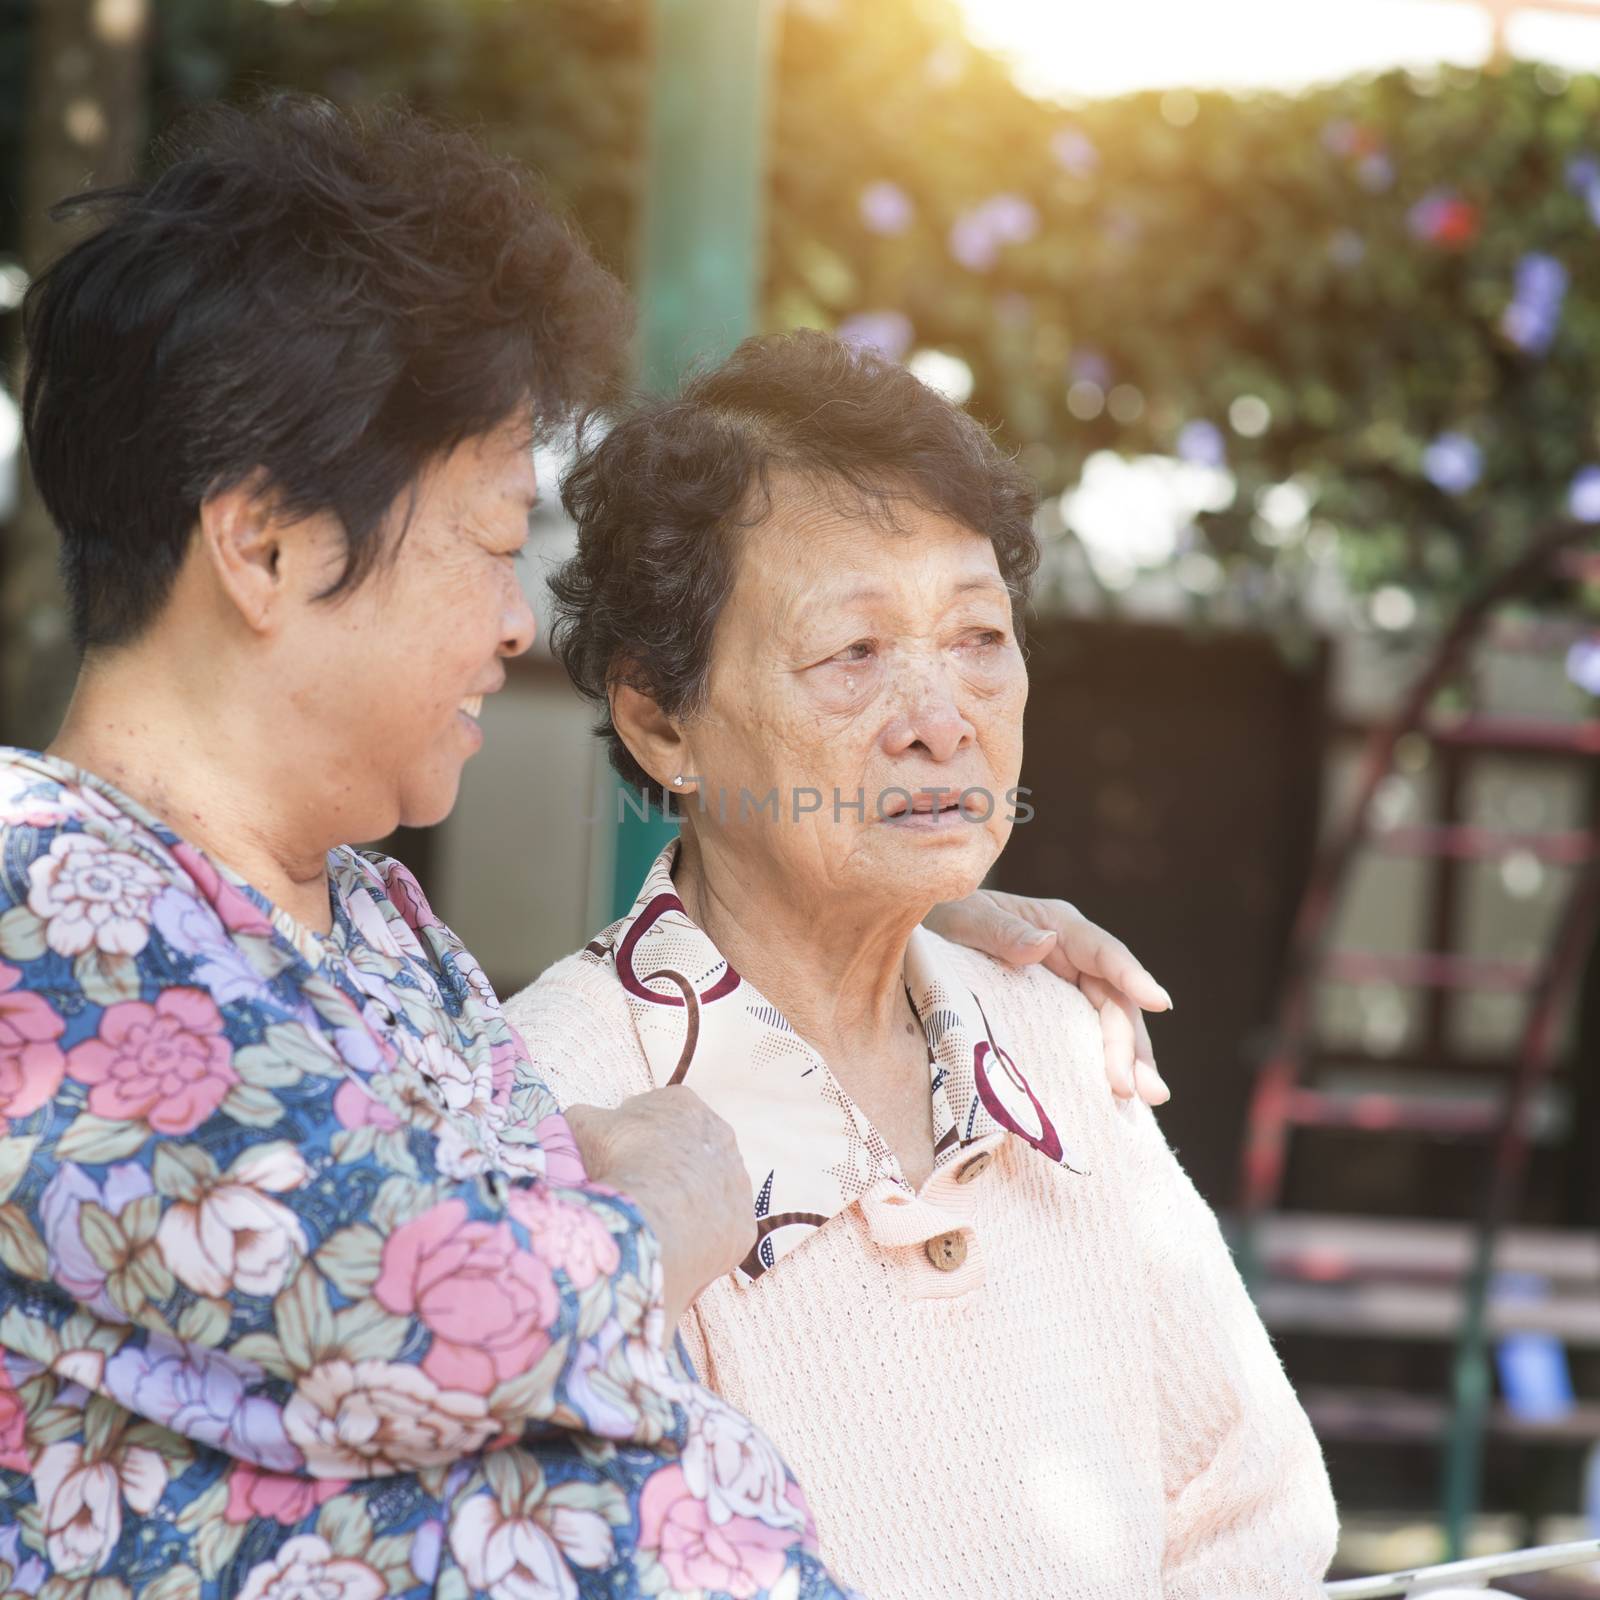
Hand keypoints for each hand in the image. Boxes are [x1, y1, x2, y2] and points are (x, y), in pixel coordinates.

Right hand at [565, 1087, 755, 1330]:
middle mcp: (721, 1136)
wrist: (655, 1216)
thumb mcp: (583, 1126)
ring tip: (653, 1223)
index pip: (656, 1115)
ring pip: (707, 1190)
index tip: (615, 1160)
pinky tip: (674, 1247)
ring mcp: (737, 1181)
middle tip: (634, 1192)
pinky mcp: (743, 1224)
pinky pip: (718, 1230)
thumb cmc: (618, 1163)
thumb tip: (581, 1123)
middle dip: (663, 1168)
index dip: (630, 1138)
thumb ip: (583, 1119)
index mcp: (682, 1104)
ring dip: (685, 1203)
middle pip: (686, 1151)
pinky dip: (698, 1238)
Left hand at [923, 889, 1172, 1104]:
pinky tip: (1120, 1098)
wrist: (923, 934)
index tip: (1159, 1003)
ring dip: (1130, 1061)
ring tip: (1148, 1100)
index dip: (1132, 977)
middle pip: (1112, 1000)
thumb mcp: (964, 917)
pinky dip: (1105, 1064)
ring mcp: (1067, 986)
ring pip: (1109, 1023)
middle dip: (1129, 1044)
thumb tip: (1045, 943)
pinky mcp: (1056, 1012)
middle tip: (1137, 1090)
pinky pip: (1087, 1037)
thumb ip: (998, 930)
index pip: (1103, 952)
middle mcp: (1072, 956)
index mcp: (1058, 926)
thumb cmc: (945, 916)